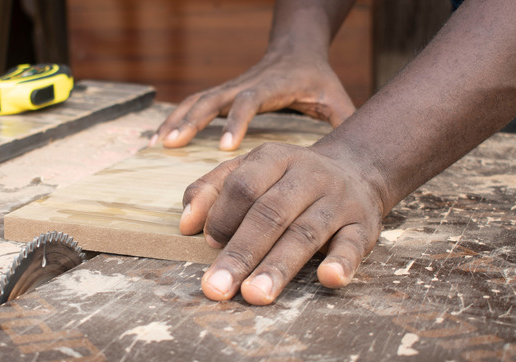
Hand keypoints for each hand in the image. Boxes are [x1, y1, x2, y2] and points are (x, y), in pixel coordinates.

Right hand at [150, 51, 355, 150]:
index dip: (237, 122)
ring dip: (178, 119)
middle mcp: (247, 84)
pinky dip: (176, 117)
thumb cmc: (317, 78)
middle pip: (214, 98)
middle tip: (174, 143)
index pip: (250, 100)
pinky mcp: (223, 91)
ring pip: (199, 99)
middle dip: (193, 121)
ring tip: (159, 142)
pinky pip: (194, 102)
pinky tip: (159, 136)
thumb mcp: (335, 97)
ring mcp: (232, 86)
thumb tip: (355, 160)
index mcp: (273, 86)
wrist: (297, 48)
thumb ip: (343, 122)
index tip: (227, 148)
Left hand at [179, 142, 384, 304]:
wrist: (357, 170)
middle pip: (270, 214)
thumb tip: (184, 224)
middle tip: (217, 288)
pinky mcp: (364, 225)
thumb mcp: (249, 170)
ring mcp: (338, 201)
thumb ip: (211, 190)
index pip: (243, 186)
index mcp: (275, 158)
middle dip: (241, 253)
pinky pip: (353, 244)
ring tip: (255, 296)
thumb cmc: (287, 179)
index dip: (222, 216)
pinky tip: (328, 279)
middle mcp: (308, 176)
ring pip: (305, 234)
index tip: (208, 244)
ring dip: (279, 267)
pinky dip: (342, 262)